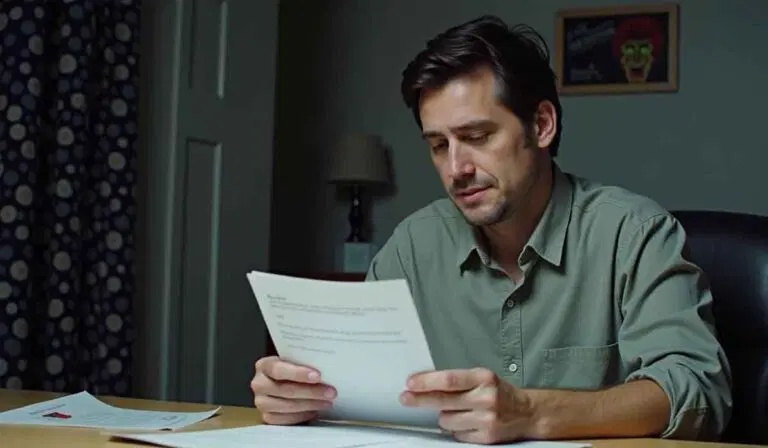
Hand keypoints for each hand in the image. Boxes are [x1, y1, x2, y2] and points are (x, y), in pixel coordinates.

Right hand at [250, 356, 336, 424]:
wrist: (281, 382)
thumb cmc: (291, 370)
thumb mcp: (294, 362)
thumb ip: (303, 363)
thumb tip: (326, 368)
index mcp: (264, 366)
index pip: (279, 370)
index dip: (299, 373)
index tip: (318, 376)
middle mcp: (259, 384)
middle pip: (285, 390)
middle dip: (311, 392)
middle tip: (330, 392)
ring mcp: (261, 402)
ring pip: (287, 406)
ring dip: (310, 405)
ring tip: (327, 402)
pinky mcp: (267, 417)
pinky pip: (286, 419)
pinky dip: (303, 415)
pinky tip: (315, 411)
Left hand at [400, 367, 533, 444]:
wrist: (527, 413)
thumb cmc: (500, 392)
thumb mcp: (482, 378)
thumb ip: (459, 381)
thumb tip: (427, 384)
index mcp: (484, 378)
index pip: (449, 380)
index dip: (427, 382)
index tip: (411, 383)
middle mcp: (486, 398)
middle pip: (443, 400)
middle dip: (420, 399)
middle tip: (406, 398)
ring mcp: (486, 419)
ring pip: (446, 420)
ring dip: (444, 416)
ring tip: (456, 410)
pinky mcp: (486, 437)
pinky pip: (457, 434)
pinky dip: (456, 428)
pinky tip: (466, 421)